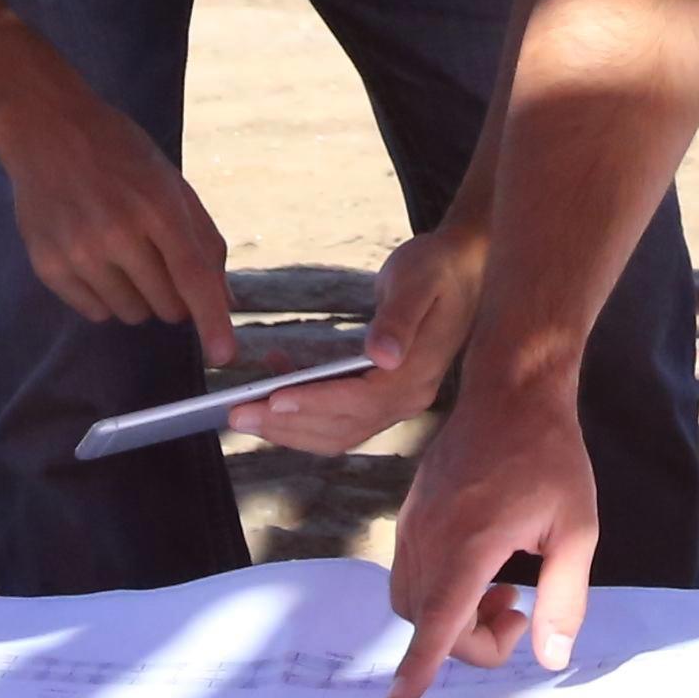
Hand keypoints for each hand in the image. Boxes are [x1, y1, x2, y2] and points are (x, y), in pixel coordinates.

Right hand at [0, 72, 235, 361]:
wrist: (47, 130)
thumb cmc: (121, 154)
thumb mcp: (173, 183)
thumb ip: (204, 240)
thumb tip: (226, 299)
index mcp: (157, 206)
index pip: (192, 277)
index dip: (212, 320)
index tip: (224, 355)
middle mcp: (117, 233)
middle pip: (167, 305)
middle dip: (175, 294)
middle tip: (159, 258)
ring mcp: (78, 252)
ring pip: (132, 314)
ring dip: (140, 297)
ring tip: (125, 255)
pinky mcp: (49, 266)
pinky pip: (95, 313)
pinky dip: (106, 297)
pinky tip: (96, 260)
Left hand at [240, 220, 480, 451]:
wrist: (463, 268)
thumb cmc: (437, 267)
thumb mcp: (418, 280)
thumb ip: (400, 317)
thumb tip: (381, 356)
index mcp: (417, 374)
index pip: (360, 401)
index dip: (315, 403)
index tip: (272, 400)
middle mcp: (408, 397)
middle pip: (342, 427)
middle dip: (286, 424)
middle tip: (235, 415)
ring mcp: (396, 400)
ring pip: (336, 430)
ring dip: (288, 426)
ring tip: (242, 413)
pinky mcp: (382, 393)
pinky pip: (338, 414)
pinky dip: (302, 407)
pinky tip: (276, 378)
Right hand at [380, 374, 600, 697]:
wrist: (511, 392)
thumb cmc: (551, 457)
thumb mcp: (577, 529)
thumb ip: (564, 597)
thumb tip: (551, 658)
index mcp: (471, 541)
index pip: (438, 618)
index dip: (420, 665)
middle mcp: (430, 535)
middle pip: (428, 621)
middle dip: (470, 640)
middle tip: (520, 612)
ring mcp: (413, 522)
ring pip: (413, 601)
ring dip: (453, 617)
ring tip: (506, 591)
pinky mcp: (410, 513)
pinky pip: (409, 574)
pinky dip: (439, 592)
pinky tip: (484, 569)